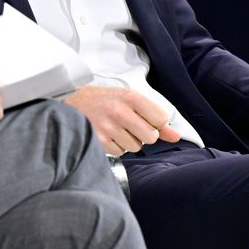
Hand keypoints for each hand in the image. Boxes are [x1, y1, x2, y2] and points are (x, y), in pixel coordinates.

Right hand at [64, 86, 179, 155]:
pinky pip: (120, 152)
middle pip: (151, 137)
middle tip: (131, 125)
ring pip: (135, 147)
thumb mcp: (130, 100)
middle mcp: (120, 111)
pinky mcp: (98, 140)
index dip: (155, 122)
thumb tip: (176, 137)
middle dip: (144, 134)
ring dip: (129, 141)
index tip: (144, 118)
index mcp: (131, 97)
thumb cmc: (105, 99)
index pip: (161, 119)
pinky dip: (116, 146)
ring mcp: (108, 127)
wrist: (72, 99)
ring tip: (116, 128)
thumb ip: (154, 118)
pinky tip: (108, 134)